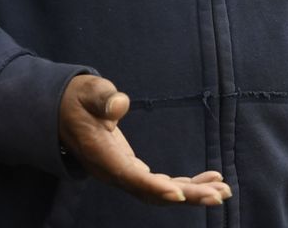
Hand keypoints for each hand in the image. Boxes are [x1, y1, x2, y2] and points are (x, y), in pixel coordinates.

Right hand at [59, 75, 231, 205]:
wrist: (64, 112)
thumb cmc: (78, 99)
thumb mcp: (87, 91)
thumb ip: (102, 97)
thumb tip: (120, 104)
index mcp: (101, 156)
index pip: (130, 177)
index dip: (155, 187)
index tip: (179, 194)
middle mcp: (114, 172)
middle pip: (152, 193)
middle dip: (186, 196)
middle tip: (218, 194)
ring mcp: (123, 174)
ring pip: (160, 193)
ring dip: (192, 194)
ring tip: (222, 190)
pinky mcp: (132, 171)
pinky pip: (161, 184)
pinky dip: (185, 185)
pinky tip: (209, 179)